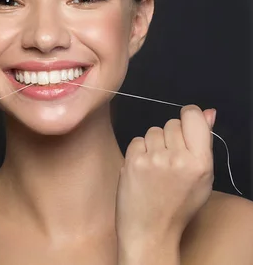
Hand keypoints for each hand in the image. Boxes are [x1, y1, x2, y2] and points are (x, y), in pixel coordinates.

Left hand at [116, 105, 215, 252]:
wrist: (151, 229)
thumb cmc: (178, 205)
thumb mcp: (202, 178)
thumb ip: (203, 143)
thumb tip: (208, 112)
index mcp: (201, 163)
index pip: (193, 116)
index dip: (188, 116)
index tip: (185, 124)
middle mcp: (179, 159)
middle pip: (171, 123)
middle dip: (170, 136)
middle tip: (169, 159)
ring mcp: (154, 160)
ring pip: (152, 131)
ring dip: (153, 144)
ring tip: (156, 166)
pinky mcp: (133, 162)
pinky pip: (136, 141)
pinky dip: (138, 151)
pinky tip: (143, 169)